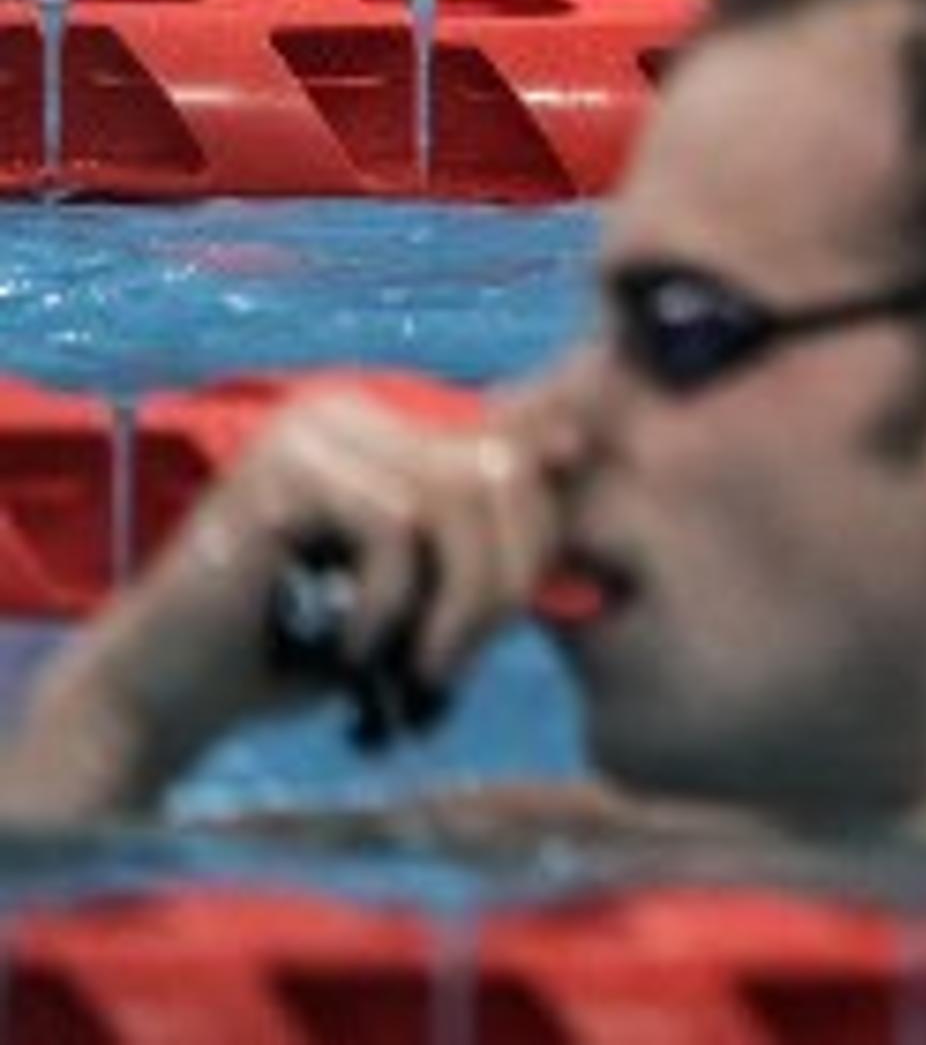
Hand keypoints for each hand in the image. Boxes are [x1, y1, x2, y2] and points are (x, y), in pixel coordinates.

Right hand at [36, 389, 560, 806]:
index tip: (508, 623)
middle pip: (502, 473)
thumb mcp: (421, 593)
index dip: (538, 542)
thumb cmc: (297, 655)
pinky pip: (395, 527)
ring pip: (456, 502)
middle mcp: (349, 409)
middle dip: (502, 582)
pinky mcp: (280, 475)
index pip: (516, 455)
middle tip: (451, 665)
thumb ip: (488, 533)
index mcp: (384, 426)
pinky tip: (344, 648)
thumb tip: (581, 446)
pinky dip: (388, 606)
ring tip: (411, 669)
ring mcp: (310, 434)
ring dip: (452, 607)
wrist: (160, 701)